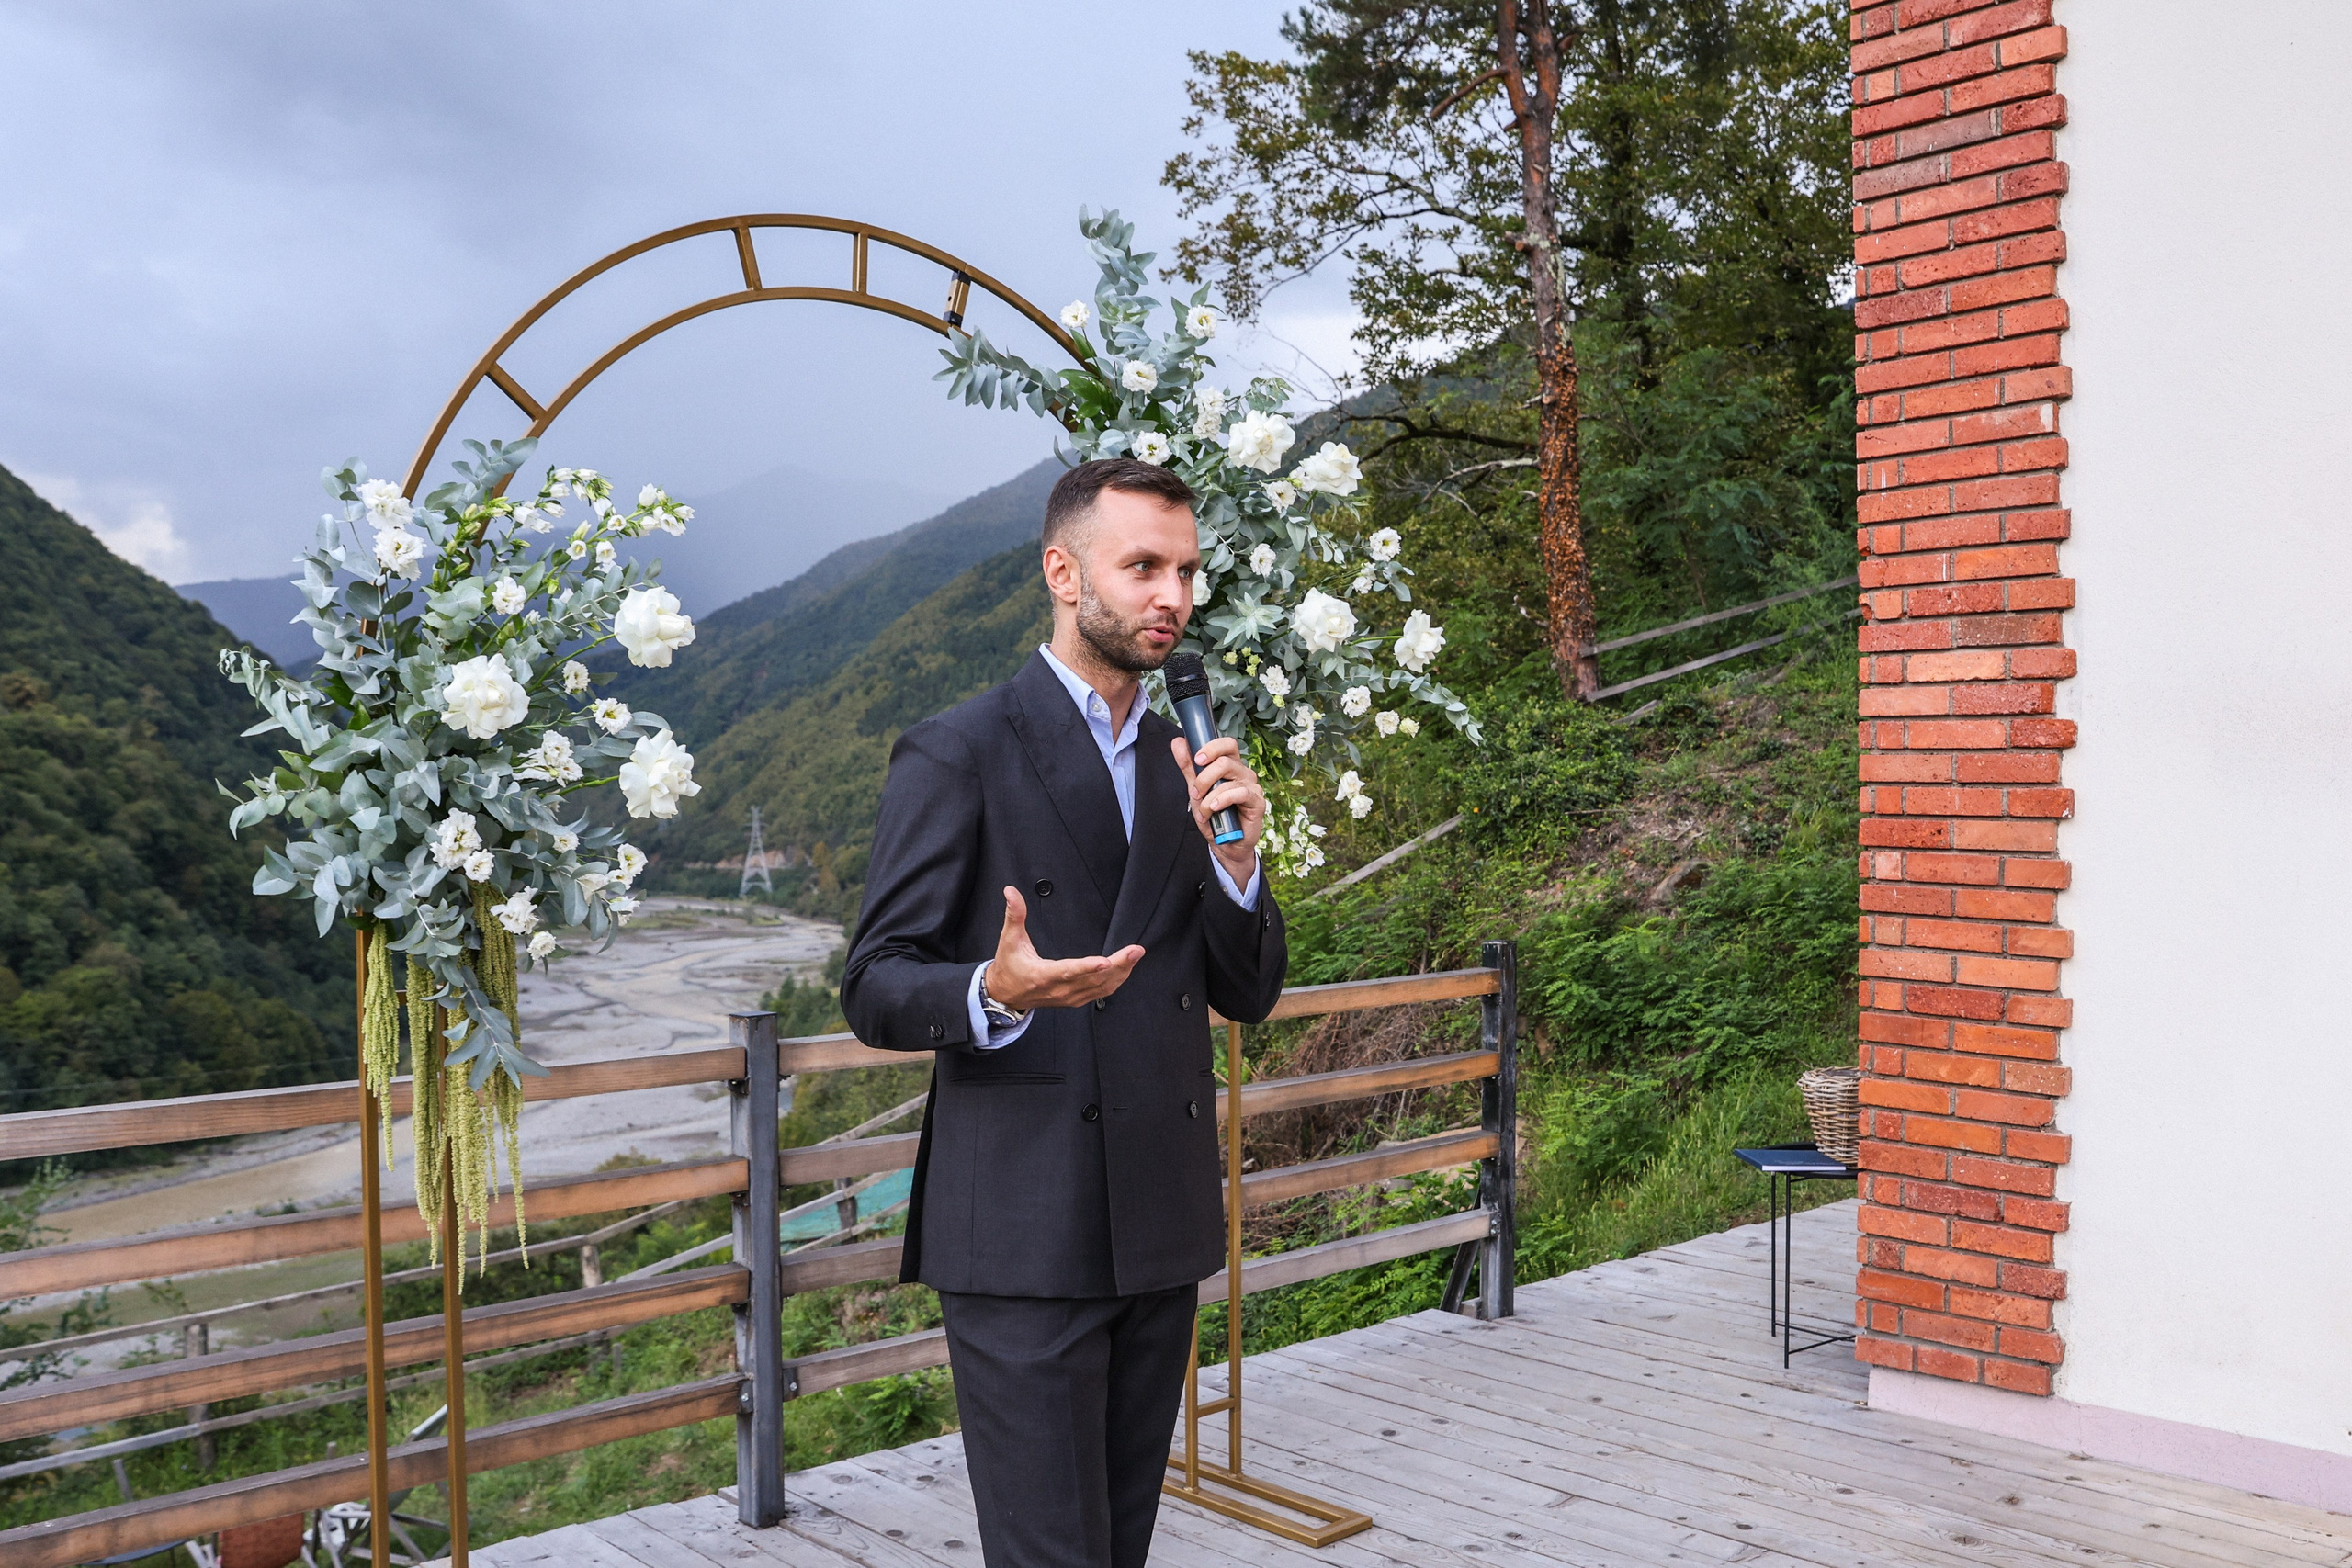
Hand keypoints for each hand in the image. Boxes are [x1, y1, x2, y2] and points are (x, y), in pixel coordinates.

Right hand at [985, 885, 1143, 1011]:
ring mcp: (1069, 997)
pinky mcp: (1075, 1000)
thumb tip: (1011, 891)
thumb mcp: (1009, 939)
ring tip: (1135, 956)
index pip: (1068, 971)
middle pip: (1093, 980)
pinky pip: (1100, 993)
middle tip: (1135, 951)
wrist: (1006, 995)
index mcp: (1043, 975)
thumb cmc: (1009, 967)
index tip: (1106, 961)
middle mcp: (1059, 990)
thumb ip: (1014, 914)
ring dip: (1121, 972)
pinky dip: (1115, 982)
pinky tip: (1126, 970)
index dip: (1088, 967)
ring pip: (1101, 988)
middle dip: (1118, 965)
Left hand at [1171, 734, 1265, 885]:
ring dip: (1208, 797)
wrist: (1224, 843)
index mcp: (1231, 765)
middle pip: (1224, 761)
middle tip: (1195, 793)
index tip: (1197, 759)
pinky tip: (1215, 809)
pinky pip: (1239, 793)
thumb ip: (1188, 767)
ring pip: (1228, 779)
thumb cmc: (1213, 815)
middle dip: (1203, 778)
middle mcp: (1243, 773)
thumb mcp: (1196, 790)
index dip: (1212, 748)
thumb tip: (1178, 742)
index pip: (1227, 744)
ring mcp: (1252, 787)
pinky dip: (1222, 801)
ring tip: (1203, 811)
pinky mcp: (1257, 802)